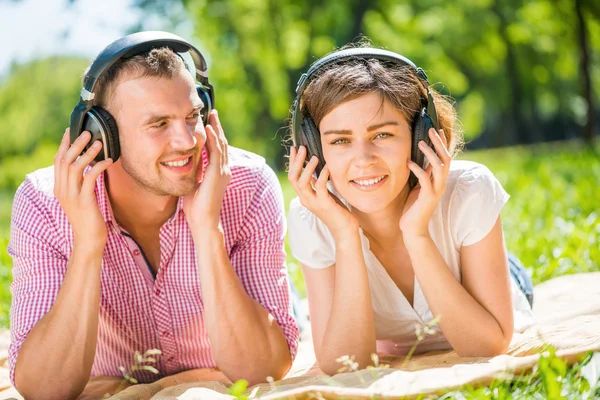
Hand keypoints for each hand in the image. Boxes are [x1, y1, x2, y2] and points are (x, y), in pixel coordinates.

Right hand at [53, 128, 112, 254]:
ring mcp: (72, 195)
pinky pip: (90, 178)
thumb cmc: (89, 218)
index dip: (64, 144)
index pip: (58, 161)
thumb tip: (90, 165)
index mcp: (60, 188)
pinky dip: (99, 167)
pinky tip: (108, 161)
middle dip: (75, 144)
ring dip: (87, 153)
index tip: (71, 130)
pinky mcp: (84, 201)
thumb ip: (82, 182)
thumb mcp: (81, 197)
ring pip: (75, 167)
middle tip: (87, 132)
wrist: (89, 240)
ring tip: (99, 142)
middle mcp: (62, 190)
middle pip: (64, 160)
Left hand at [183, 110, 230, 231]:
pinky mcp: (218, 174)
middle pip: (222, 143)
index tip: (209, 123)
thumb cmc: (196, 207)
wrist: (203, 221)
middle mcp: (224, 170)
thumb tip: (181, 163)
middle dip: (217, 128)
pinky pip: (216, 152)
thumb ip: (192, 172)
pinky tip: (208, 129)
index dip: (214, 135)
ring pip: (221, 145)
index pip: (217, 149)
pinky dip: (213, 139)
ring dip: (216, 129)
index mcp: (219, 173)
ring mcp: (223, 171)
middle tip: (213, 113)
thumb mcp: (193, 184)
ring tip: (212, 115)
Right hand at [288, 146, 357, 236]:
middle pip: (293, 178)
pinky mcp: (324, 204)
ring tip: (314, 156)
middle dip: (296, 162)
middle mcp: (305, 200)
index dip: (292, 162)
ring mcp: (313, 203)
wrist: (344, 231)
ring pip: (302, 182)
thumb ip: (318, 185)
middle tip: (301, 148)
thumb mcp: (325, 195)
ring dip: (307, 168)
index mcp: (304, 197)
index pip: (293, 177)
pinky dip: (322, 175)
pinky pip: (319, 187)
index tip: (294, 148)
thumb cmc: (337, 212)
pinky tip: (327, 167)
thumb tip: (316, 170)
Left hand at [400, 128, 450, 237]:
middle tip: (431, 130)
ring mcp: (436, 191)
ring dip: (431, 154)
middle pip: (446, 159)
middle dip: (439, 143)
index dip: (443, 143)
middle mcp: (441, 184)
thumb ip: (422, 175)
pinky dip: (417, 169)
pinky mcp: (427, 197)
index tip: (438, 129)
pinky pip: (425, 180)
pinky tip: (408, 162)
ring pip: (439, 167)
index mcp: (439, 181)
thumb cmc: (414, 208)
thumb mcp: (418, 187)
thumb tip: (419, 160)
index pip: (445, 158)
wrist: (413, 229)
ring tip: (421, 142)